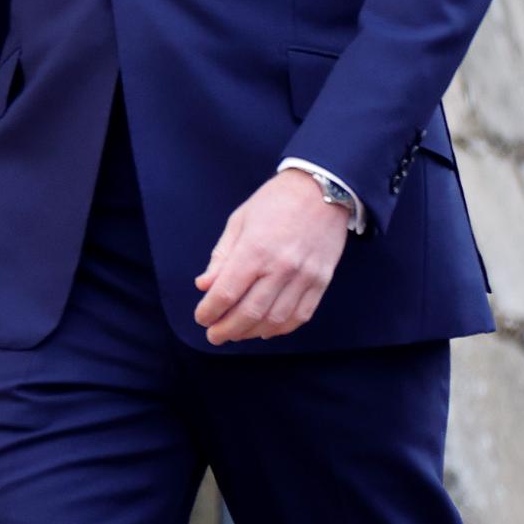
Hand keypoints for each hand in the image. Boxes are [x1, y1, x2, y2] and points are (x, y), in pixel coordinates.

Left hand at [194, 169, 350, 344]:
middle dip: (226, 329)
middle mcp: (281, 266)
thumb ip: (221, 257)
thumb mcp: (239, 221)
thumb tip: (203, 286)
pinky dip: (281, 329)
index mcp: (255, 249)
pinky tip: (265, 329)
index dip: (209, 311)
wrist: (321, 188)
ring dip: (251, 333)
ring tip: (236, 333)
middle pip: (249, 313)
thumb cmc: (274, 202)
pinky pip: (301, 316)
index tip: (201, 318)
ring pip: (275, 320)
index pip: (226, 293)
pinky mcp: (322, 281)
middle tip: (214, 335)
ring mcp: (305, 276)